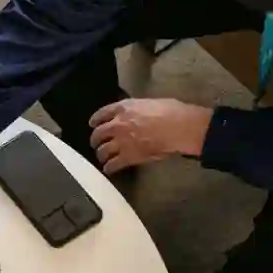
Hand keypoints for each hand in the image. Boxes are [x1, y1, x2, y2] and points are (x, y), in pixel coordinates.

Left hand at [89, 99, 212, 174]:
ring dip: (101, 155)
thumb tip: (136, 115)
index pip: (102, 113)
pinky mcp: (127, 157)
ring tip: (103, 158)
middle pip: (98, 134)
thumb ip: (137, 109)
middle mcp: (117, 124)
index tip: (93, 124)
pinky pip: (112, 165)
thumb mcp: (150, 103)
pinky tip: (109, 169)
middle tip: (96, 143)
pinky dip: (109, 168)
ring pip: (102, 151)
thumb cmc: (172, 112)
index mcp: (124, 108)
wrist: (180, 127)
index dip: (95, 120)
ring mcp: (121, 141)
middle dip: (95, 139)